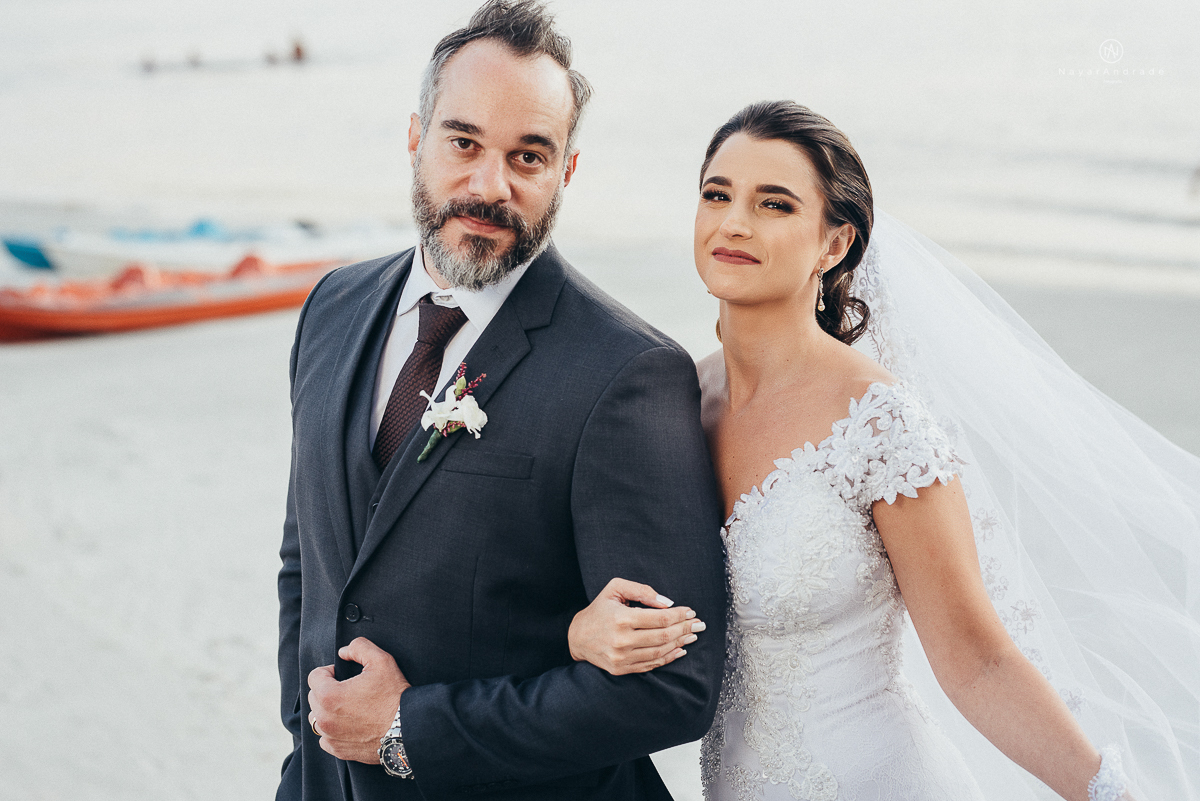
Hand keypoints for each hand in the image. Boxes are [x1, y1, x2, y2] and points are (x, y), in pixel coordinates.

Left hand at [307, 637, 410, 763]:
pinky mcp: (338, 750)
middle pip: (314, 697)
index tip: (342, 674)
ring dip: (328, 711)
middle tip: (350, 690)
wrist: (408, 729)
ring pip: (317, 718)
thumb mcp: (381, 660)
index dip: (329, 671)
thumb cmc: (395, 695)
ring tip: (349, 708)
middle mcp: (324, 719)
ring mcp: (330, 737)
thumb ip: (359, 647)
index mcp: (329, 695)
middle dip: (327, 690)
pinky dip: (333, 731)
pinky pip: (325, 738)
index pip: (314, 676)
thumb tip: (343, 652)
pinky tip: (351, 725)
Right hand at [568, 577, 704, 675]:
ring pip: (661, 652)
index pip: (660, 619)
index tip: (691, 611)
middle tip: (699, 624)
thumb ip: (641, 590)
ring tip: (692, 635)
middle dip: (685, 629)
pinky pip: (652, 664)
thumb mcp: (615, 589)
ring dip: (681, 643)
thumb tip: (667, 602)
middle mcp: (622, 640)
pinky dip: (669, 657)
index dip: (679, 615)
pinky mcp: (622, 669)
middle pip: (664, 636)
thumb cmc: (599, 610)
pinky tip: (680, 650)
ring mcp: (622, 658)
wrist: (578, 637)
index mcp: (622, 618)